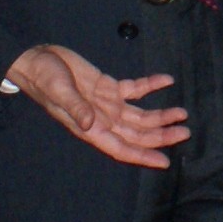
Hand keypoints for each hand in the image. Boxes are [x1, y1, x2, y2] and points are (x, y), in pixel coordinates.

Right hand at [5, 44, 188, 168]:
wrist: (37, 59)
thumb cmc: (44, 79)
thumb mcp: (58, 92)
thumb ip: (76, 107)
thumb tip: (91, 125)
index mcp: (90, 127)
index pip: (121, 147)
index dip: (142, 156)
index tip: (164, 161)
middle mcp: (102, 119)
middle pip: (137, 133)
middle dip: (161, 135)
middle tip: (185, 132)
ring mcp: (107, 103)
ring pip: (139, 115)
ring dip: (161, 115)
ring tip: (182, 113)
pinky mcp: (108, 85)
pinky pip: (135, 89)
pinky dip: (151, 85)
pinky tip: (167, 79)